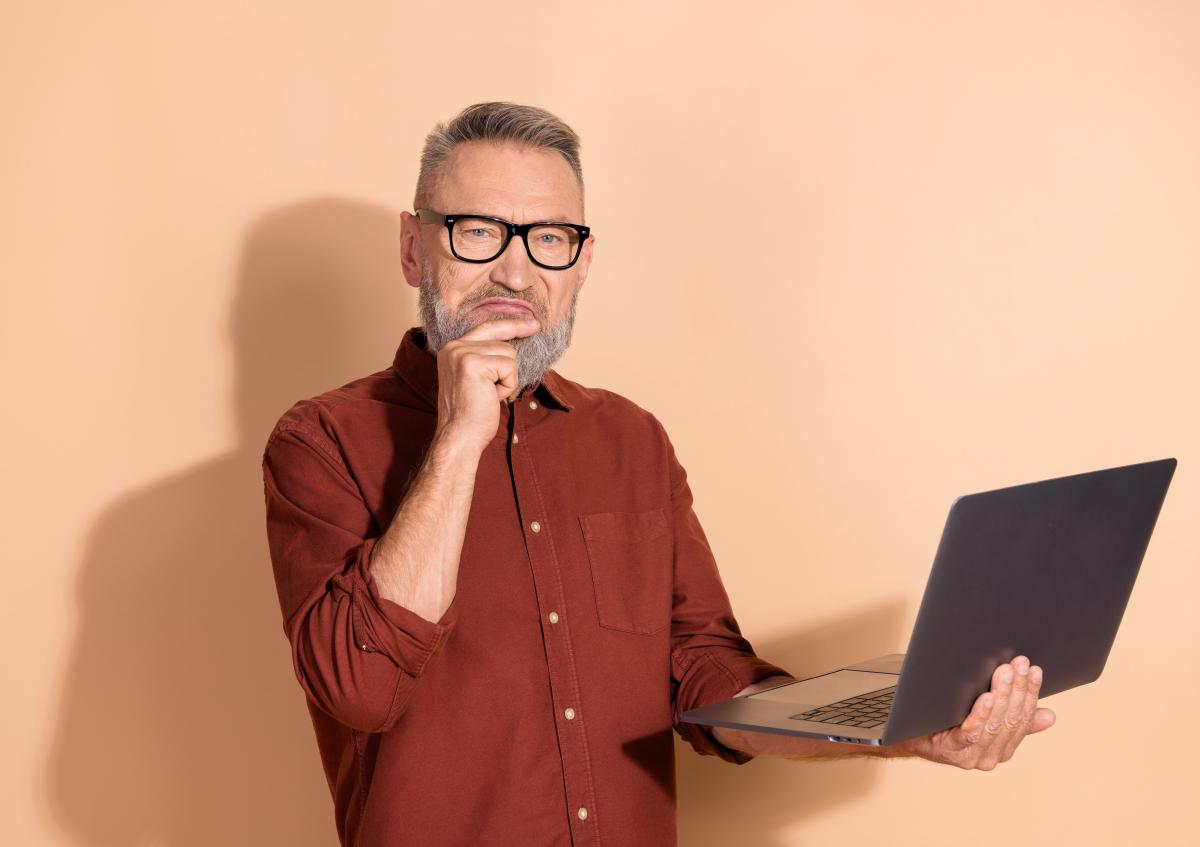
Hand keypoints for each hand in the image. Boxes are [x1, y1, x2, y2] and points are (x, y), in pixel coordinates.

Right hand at [433, 316, 539, 453]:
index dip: (511, 325)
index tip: (533, 323)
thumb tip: (513, 343)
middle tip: (509, 368)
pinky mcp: (473, 363)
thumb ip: (485, 358)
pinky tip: (491, 397)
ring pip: (508, 353)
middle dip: (509, 365)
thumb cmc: (472, 414)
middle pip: (501, 340)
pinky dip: (508, 385)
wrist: (460, 436)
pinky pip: (509, 366)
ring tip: (489, 395)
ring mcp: (462, 353)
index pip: (486, 327)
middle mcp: (453, 347)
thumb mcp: (477, 379)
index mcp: (452, 349)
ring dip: (507, 378)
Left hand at [899, 656, 1055, 769]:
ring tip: (1005, 672)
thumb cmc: (947, 722)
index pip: (1024, 718)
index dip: (1031, 693)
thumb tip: (1049, 716)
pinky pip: (972, 732)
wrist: (910, 735)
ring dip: (1002, 695)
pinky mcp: (953, 751)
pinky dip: (981, 713)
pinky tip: (986, 696)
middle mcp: (992, 756)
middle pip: (1011, 720)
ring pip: (995, 724)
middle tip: (1018, 664)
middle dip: (1017, 689)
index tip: (1034, 670)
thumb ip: (1014, 719)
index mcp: (1004, 748)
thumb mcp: (985, 718)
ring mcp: (973, 756)